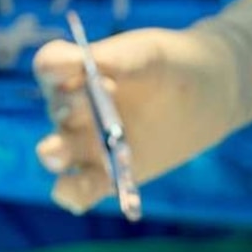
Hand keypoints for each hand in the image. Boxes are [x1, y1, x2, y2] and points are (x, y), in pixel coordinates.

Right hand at [28, 0, 251, 214]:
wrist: (202, 96)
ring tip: (57, 155)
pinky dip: (73, 195)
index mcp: (76, 70)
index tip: (80, 66)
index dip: (58, 66)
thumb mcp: (148, 54)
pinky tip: (80, 196)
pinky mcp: (102, 176)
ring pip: (55, 154)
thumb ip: (118, 61)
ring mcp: (84, 144)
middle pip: (54, 108)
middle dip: (63, 109)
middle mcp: (71, 108)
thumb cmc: (168, 66)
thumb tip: (89, 65)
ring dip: (53, 155)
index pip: (50, 65)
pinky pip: (77, 190)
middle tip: (81, 106)